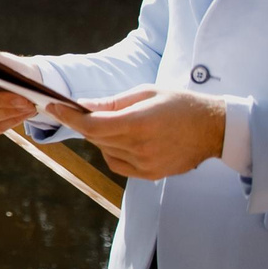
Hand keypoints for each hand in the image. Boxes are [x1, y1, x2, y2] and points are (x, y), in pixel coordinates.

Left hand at [52, 87, 226, 180]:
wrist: (214, 128)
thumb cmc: (180, 104)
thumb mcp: (146, 93)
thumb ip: (112, 102)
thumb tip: (81, 105)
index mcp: (139, 123)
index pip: (92, 125)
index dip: (69, 117)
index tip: (53, 107)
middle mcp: (140, 147)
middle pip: (96, 137)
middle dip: (87, 123)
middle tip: (87, 110)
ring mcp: (145, 164)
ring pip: (105, 150)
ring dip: (103, 137)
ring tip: (122, 123)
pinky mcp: (150, 174)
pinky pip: (117, 164)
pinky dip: (113, 151)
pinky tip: (126, 140)